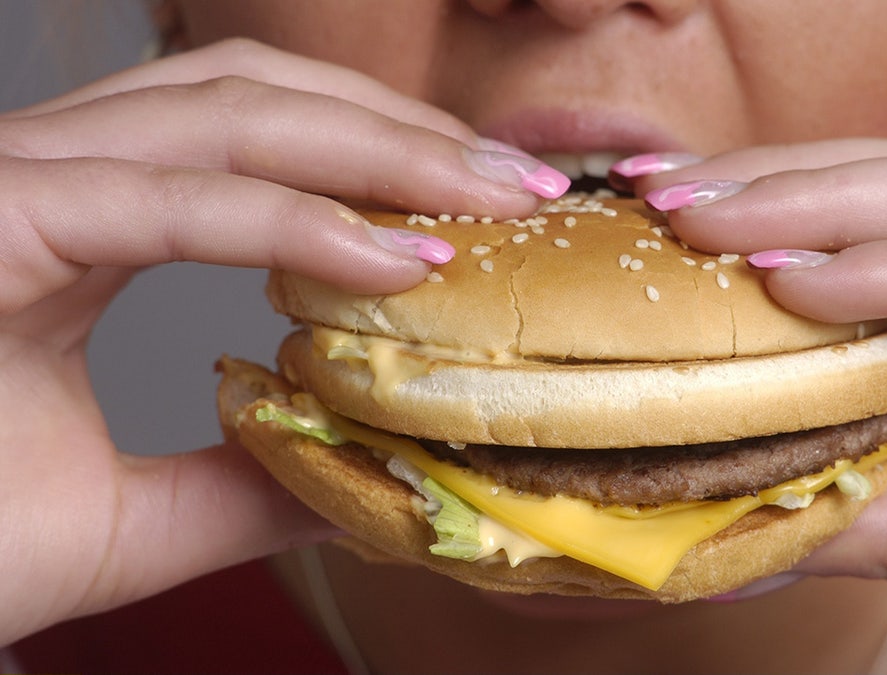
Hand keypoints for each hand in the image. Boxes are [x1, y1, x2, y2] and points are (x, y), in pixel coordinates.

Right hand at [0, 38, 566, 644]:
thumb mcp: (133, 518)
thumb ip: (246, 477)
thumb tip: (361, 470)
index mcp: (87, 224)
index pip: (256, 145)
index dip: (379, 159)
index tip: (493, 208)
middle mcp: (55, 178)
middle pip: (257, 97)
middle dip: (400, 130)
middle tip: (524, 182)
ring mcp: (14, 185)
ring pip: (222, 115)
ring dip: (374, 150)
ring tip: (492, 198)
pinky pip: (167, 198)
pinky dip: (292, 222)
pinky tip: (400, 258)